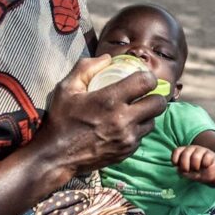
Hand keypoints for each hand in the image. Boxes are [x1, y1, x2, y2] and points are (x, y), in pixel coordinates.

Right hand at [32, 56, 166, 180]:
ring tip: (135, 110)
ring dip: (147, 114)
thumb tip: (108, 58)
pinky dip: (138, 130)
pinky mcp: (126, 152)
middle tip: (145, 94)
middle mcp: (123, 120)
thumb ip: (86, 67)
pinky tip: (125, 126)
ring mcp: (127, 138)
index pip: (146, 82)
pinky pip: (142, 137)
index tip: (142, 78)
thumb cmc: (61, 119)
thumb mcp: (67, 87)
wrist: (56, 156)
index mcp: (110, 100)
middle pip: (158, 103)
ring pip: (153, 121)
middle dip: (154, 96)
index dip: (148, 77)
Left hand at [172, 145, 214, 184]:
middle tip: (188, 171)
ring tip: (198, 169)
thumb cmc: (197, 172)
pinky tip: (206, 166)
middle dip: (185, 166)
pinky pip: (205, 160)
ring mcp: (201, 150)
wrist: (213, 173)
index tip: (177, 166)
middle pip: (185, 154)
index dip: (175, 159)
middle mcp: (192, 149)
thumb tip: (180, 169)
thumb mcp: (188, 174)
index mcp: (184, 152)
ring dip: (196, 167)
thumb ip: (183, 171)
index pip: (176, 151)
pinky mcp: (210, 153)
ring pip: (195, 157)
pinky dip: (205, 166)